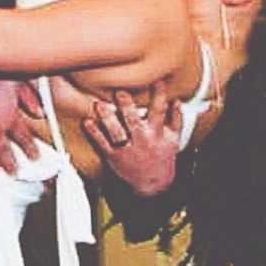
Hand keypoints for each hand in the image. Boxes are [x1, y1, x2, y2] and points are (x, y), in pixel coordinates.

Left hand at [82, 82, 181, 196]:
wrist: (153, 184)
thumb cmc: (162, 157)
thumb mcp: (173, 139)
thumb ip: (176, 119)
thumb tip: (178, 100)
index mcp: (156, 133)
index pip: (160, 111)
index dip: (160, 96)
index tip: (157, 81)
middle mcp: (141, 139)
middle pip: (134, 121)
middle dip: (127, 107)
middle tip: (120, 92)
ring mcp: (126, 148)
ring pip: (116, 132)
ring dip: (107, 118)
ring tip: (99, 104)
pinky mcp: (113, 156)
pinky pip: (102, 143)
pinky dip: (94, 133)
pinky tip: (87, 122)